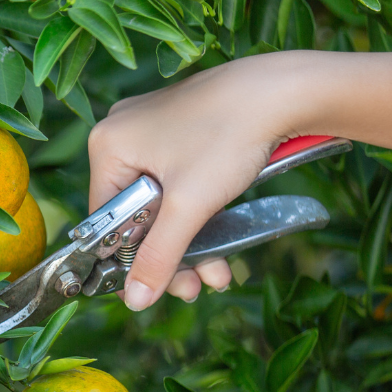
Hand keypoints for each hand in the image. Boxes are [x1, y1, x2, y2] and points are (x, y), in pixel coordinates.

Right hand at [87, 53, 309, 309]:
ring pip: (162, 203)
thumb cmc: (229, 137)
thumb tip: (135, 302)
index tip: (157, 286)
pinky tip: (222, 237)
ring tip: (217, 272)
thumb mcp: (190, 206)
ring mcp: (152, 128)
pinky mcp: (181, 128)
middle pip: (136, 215)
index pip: (106, 218)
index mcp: (107, 145)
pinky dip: (197, 212)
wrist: (285, 90)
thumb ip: (159, 256)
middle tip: (194, 286)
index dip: (131, 257)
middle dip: (170, 254)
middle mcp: (122, 132)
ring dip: (190, 241)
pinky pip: (178, 182)